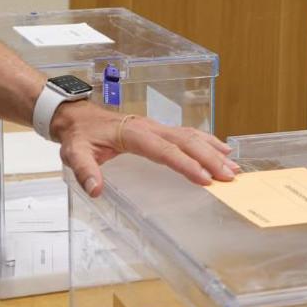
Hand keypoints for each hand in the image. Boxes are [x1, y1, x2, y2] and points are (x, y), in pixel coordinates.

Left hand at [53, 100, 236, 195]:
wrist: (77, 117)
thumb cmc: (79, 135)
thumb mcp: (74, 153)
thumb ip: (85, 170)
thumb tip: (96, 190)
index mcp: (133, 134)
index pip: (165, 150)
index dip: (186, 164)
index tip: (204, 178)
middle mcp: (150, 128)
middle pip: (186, 141)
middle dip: (209, 158)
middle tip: (228, 176)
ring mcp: (157, 127)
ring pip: (191, 136)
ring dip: (213, 151)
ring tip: (232, 166)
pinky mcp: (159, 130)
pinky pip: (188, 134)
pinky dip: (207, 142)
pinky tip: (221, 150)